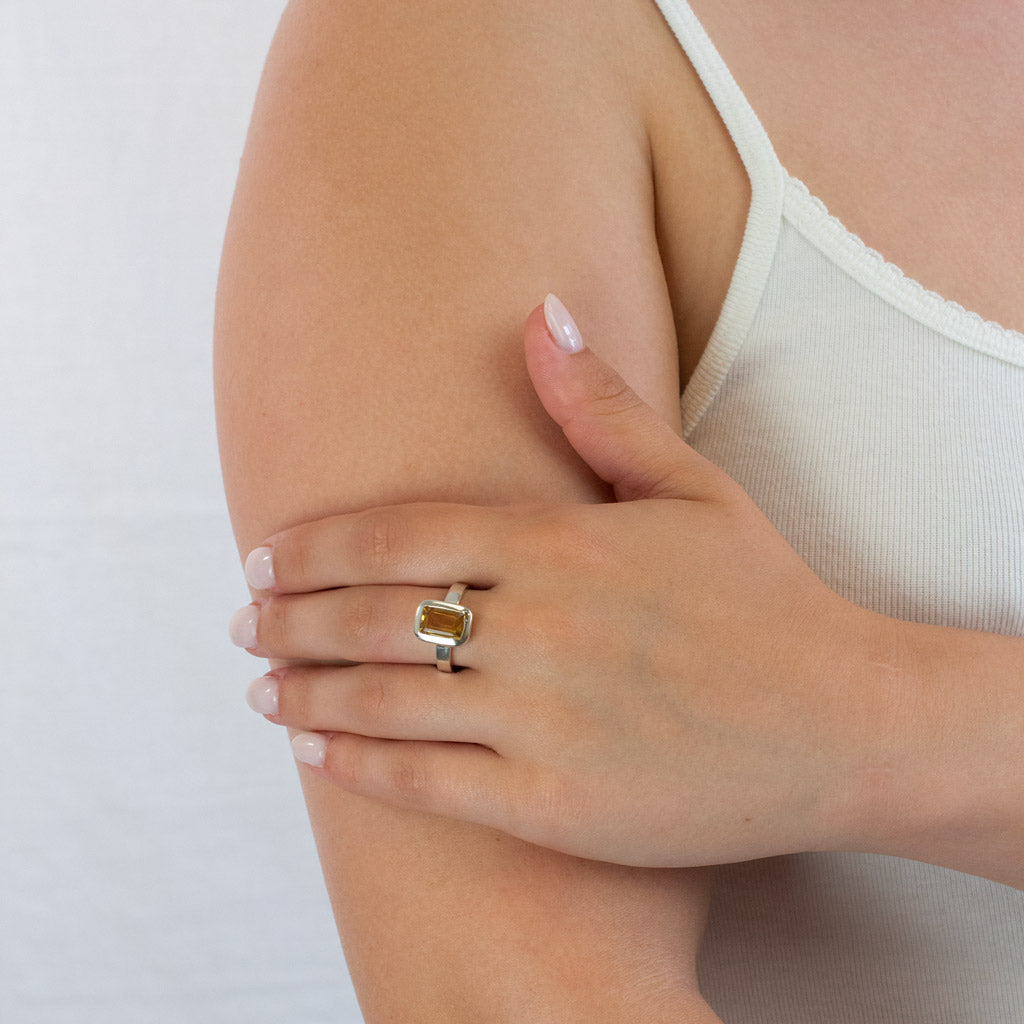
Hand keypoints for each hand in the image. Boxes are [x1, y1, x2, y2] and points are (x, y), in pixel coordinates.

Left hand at [230, 296, 888, 867]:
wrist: (846, 722)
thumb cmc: (768, 599)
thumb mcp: (693, 486)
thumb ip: (602, 405)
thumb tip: (541, 310)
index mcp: (562, 543)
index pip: (398, 536)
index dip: (315, 548)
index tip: (261, 559)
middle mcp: (540, 627)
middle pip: (372, 617)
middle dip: (290, 620)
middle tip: (241, 623)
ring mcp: (542, 720)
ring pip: (383, 702)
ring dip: (304, 695)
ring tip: (259, 689)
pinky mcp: (554, 803)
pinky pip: (426, 784)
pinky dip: (357, 768)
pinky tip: (314, 755)